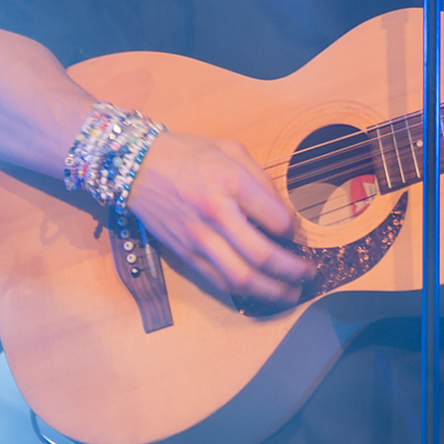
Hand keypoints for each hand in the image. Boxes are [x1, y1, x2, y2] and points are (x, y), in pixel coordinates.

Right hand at [126, 129, 325, 307]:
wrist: (136, 167)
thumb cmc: (186, 154)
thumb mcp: (230, 149)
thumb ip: (261, 179)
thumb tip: (285, 212)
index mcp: (231, 182)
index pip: (277, 219)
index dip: (295, 232)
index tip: (298, 235)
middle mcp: (215, 213)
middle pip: (262, 256)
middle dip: (292, 271)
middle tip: (308, 275)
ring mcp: (198, 237)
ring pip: (241, 278)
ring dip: (272, 292)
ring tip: (290, 294)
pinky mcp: (185, 253)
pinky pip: (218, 281)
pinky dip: (243, 292)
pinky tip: (259, 291)